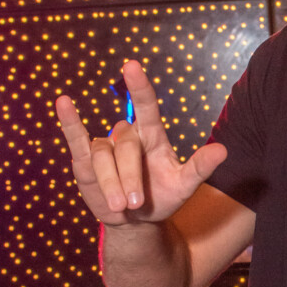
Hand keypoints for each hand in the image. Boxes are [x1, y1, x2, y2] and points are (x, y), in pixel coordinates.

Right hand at [55, 60, 226, 226]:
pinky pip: (75, 138)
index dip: (139, 87)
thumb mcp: (183, 186)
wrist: (134, 221)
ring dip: (111, 184)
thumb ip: (199, 168)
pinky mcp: (84, 160)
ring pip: (103, 159)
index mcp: (152, 136)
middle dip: (129, 177)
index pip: (146, 106)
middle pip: (125, 148)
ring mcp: (105, 147)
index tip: (131, 65)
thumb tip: (223, 151)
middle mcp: (128, 136)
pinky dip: (69, 121)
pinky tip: (63, 102)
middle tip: (135, 204)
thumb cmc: (160, 198)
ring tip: (121, 207)